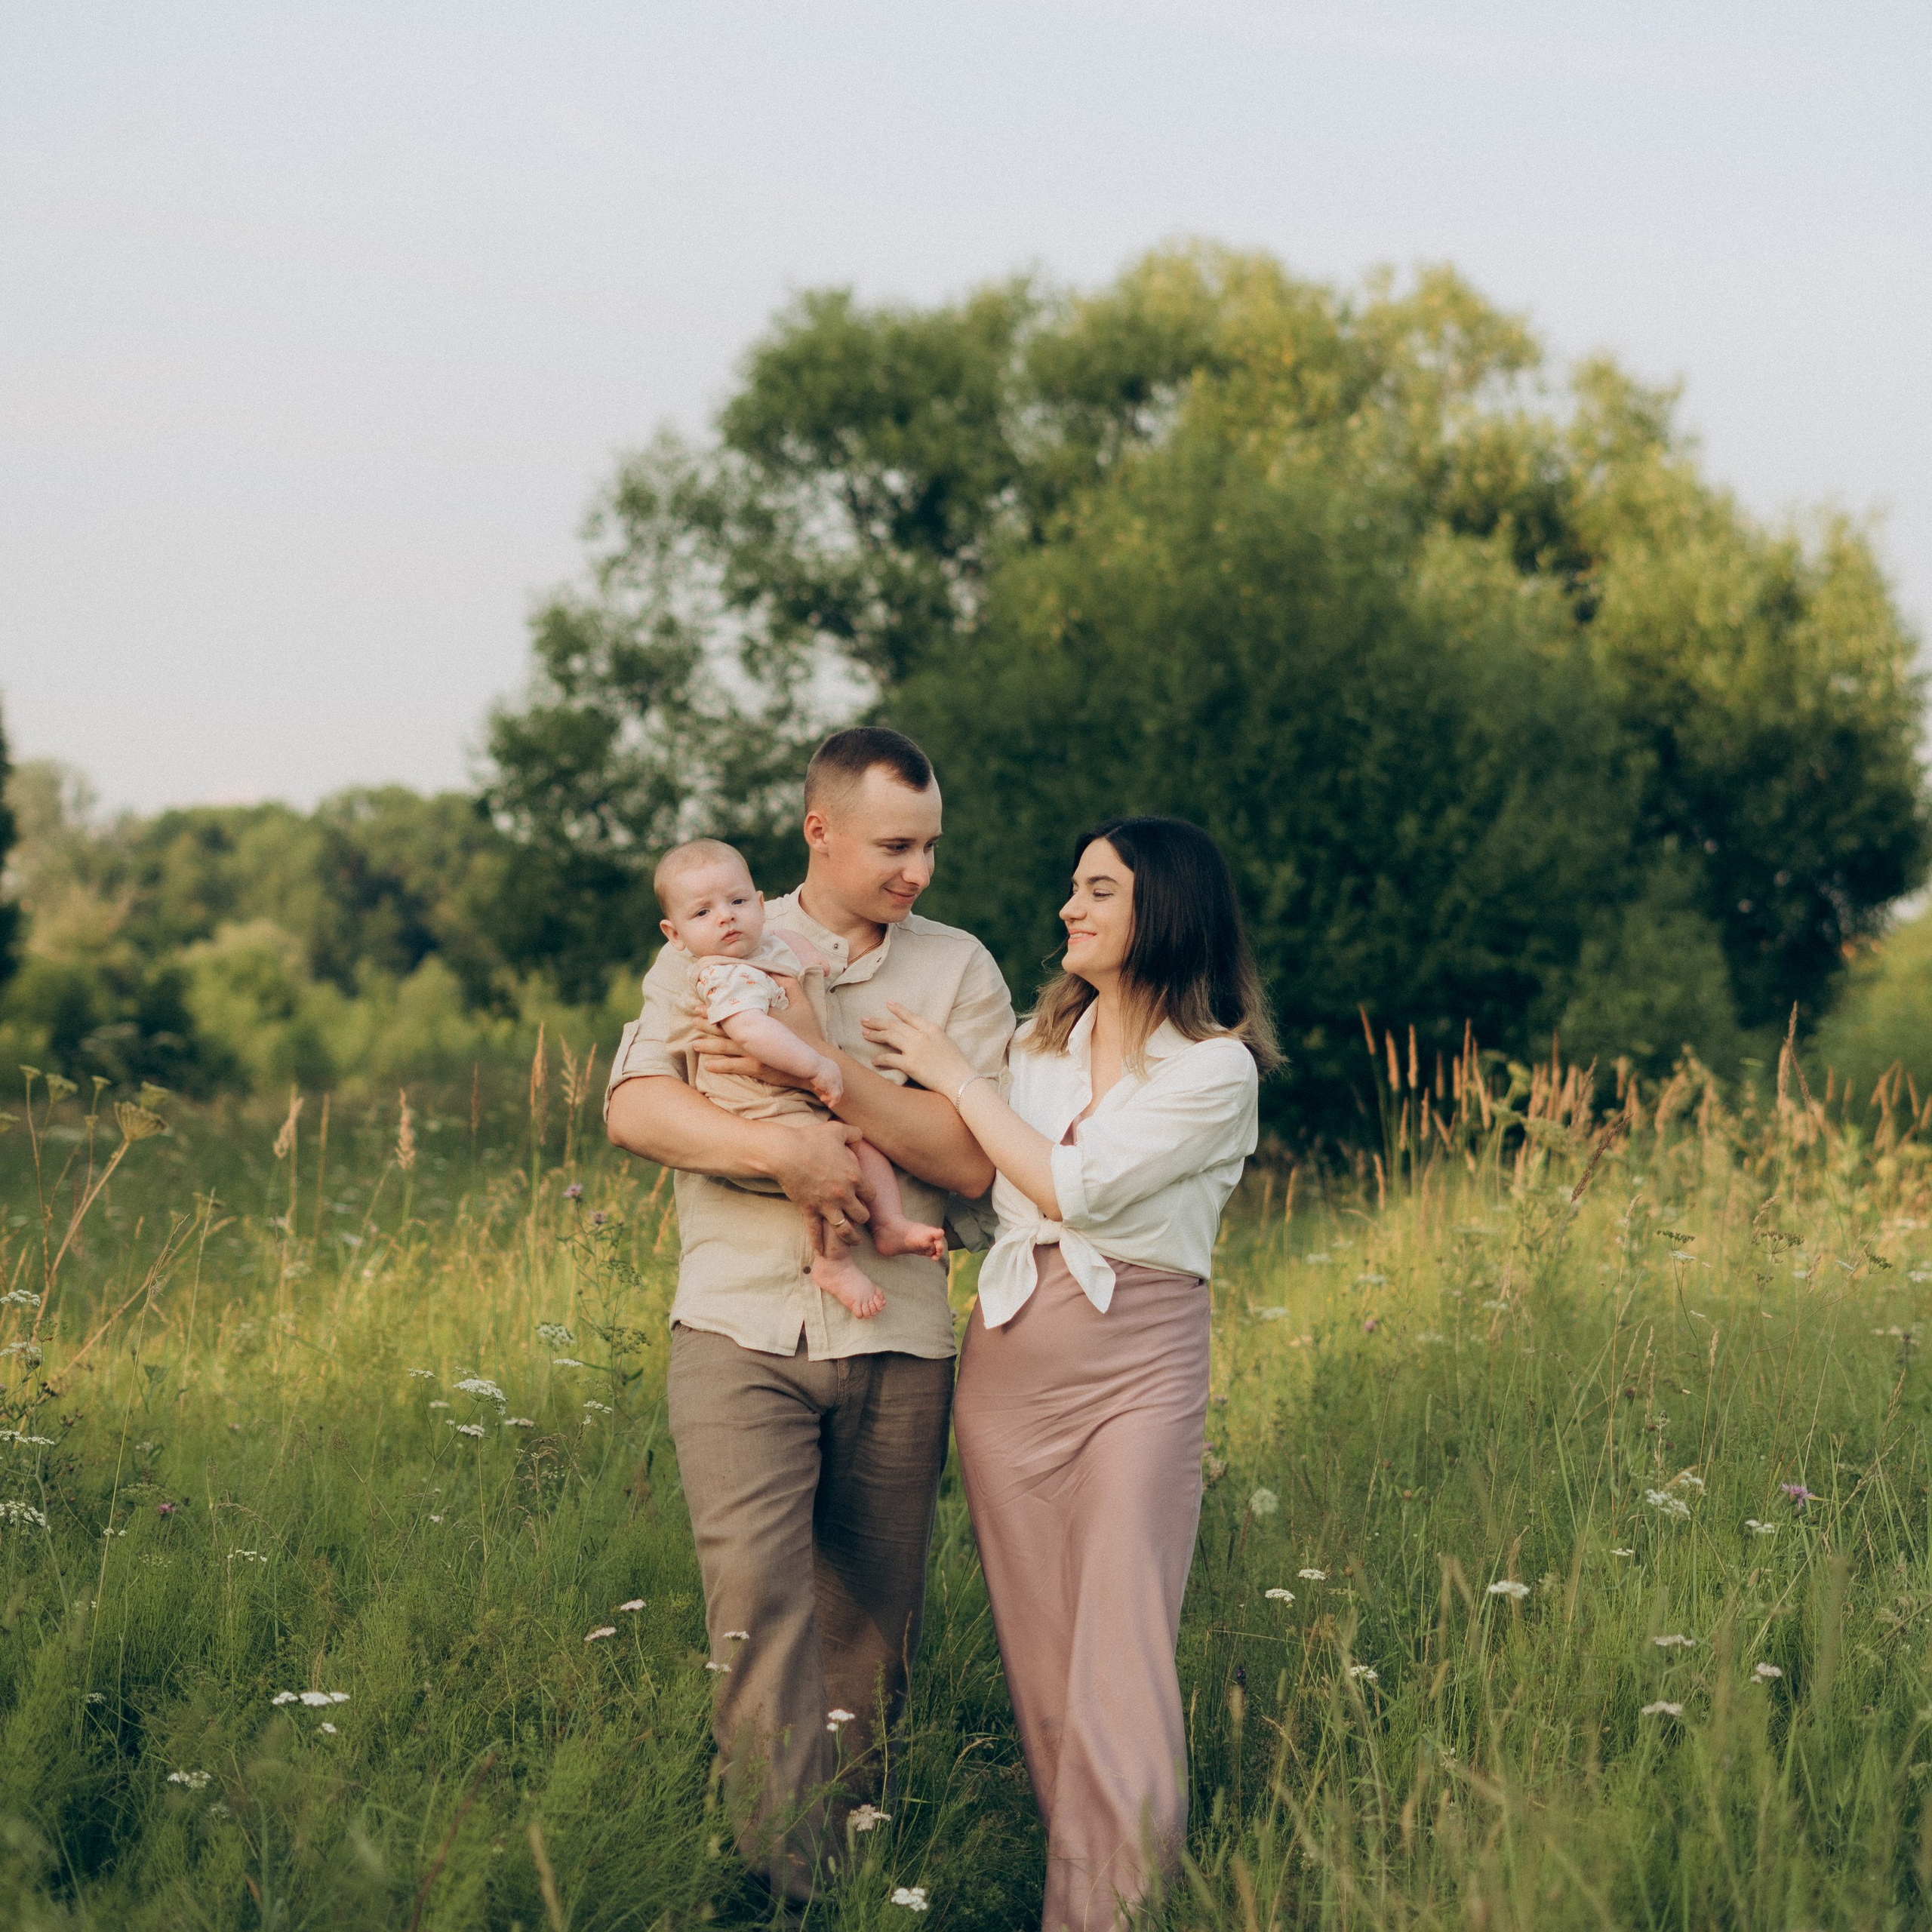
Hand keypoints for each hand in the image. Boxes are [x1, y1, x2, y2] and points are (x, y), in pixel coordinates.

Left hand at [693, 976, 827, 1087]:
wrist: (816, 1060)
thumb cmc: (810, 1031)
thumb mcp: (803, 1003)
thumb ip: (790, 984)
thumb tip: (776, 969)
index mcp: (764, 1017)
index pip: (736, 1009)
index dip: (719, 1004)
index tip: (705, 999)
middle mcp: (756, 1034)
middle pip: (726, 1027)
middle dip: (708, 1022)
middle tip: (694, 1016)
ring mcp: (755, 1052)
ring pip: (726, 1047)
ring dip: (708, 1044)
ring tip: (694, 1042)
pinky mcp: (757, 1067)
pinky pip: (734, 1067)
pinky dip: (720, 1066)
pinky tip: (707, 1065)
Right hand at [764, 1119, 869, 1236]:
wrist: (784, 1152)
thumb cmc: (811, 1138)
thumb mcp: (837, 1130)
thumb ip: (853, 1133)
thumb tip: (860, 1136)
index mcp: (854, 1176)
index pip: (872, 1194)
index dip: (869, 1196)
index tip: (865, 1197)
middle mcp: (844, 1194)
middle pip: (862, 1215)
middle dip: (863, 1217)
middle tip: (861, 1218)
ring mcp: (826, 1205)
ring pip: (845, 1229)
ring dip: (851, 1237)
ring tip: (854, 1241)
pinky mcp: (809, 1210)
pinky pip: (815, 1232)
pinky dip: (819, 1243)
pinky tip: (821, 1252)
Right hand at [808, 1057, 844, 1109]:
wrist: (809, 1063)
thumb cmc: (807, 1063)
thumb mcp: (813, 1066)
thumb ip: (815, 1071)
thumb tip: (809, 1072)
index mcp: (833, 1067)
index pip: (835, 1079)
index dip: (829, 1086)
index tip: (819, 1089)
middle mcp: (837, 1073)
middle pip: (838, 1086)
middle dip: (830, 1092)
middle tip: (822, 1097)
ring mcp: (836, 1080)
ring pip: (838, 1092)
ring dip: (831, 1097)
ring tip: (822, 1099)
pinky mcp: (833, 1087)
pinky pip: (836, 1097)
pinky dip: (833, 1102)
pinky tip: (829, 1105)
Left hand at [862, 1001, 975, 1100]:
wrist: (960, 1080)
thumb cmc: (956, 1063)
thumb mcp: (945, 1041)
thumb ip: (931, 1034)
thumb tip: (918, 1033)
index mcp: (931, 1028)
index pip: (909, 1016)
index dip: (897, 1009)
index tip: (886, 1004)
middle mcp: (921, 1036)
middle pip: (894, 1025)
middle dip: (877, 1021)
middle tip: (864, 1020)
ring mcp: (915, 1049)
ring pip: (889, 1037)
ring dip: (875, 1035)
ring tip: (864, 1033)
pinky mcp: (910, 1065)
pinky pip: (889, 1058)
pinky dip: (879, 1059)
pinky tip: (873, 1060)